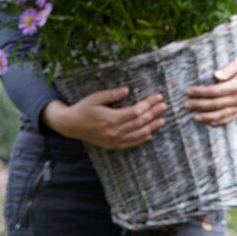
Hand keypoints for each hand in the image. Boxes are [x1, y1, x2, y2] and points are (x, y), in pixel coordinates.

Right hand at [42, 87, 166, 149]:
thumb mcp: (96, 97)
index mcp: (111, 118)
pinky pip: (129, 144)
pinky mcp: (111, 145)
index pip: (136, 111)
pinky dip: (141, 140)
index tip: (158, 97)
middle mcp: (114, 131)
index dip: (149, 104)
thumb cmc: (83, 108)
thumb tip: (127, 90)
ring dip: (151, 127)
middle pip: (139, 122)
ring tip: (162, 121)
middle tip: (165, 106)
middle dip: (153, 114)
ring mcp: (113, 140)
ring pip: (137, 134)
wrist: (71, 125)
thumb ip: (112, 94)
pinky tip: (150, 135)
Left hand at [186, 57, 236, 124]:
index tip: (188, 91)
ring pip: (220, 115)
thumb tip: (215, 76)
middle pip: (214, 104)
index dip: (200, 92)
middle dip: (198, 105)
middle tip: (186, 105)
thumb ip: (229, 68)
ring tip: (194, 117)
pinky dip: (217, 122)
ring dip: (205, 117)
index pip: (214, 91)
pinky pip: (228, 120)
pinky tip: (207, 122)